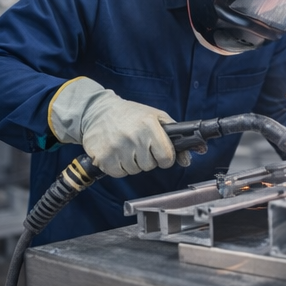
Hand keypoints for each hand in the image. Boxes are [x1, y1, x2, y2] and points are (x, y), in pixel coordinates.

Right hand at [49, 77, 175, 177]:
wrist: (97, 112)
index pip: (166, 158)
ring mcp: (117, 148)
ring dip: (132, 162)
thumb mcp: (156, 117)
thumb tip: (188, 159)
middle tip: (138, 145)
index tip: (159, 151)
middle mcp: (133, 137)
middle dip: (146, 158)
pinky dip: (118, 166)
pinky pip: (119, 173)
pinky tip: (115, 152)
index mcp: (148, 126)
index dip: (164, 157)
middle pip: (149, 166)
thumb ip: (175, 137)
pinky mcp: (103, 158)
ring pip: (134, 171)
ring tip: (125, 146)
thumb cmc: (130, 115)